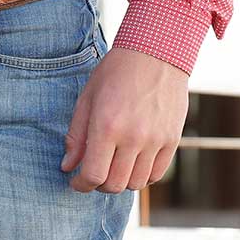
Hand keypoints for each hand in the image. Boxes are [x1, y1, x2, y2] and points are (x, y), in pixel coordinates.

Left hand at [61, 46, 187, 192]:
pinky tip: (131, 164)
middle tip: (91, 175)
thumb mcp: (87, 99)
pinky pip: (156, 174)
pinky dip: (142, 176)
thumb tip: (67, 165)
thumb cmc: (115, 73)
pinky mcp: (172, 140)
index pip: (93, 174)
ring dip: (120, 182)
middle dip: (98, 185)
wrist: (155, 54)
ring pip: (136, 183)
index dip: (81, 184)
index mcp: (107, 126)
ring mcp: (155, 141)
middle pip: (115, 184)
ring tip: (111, 167)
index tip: (75, 182)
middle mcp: (133, 137)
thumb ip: (76, 135)